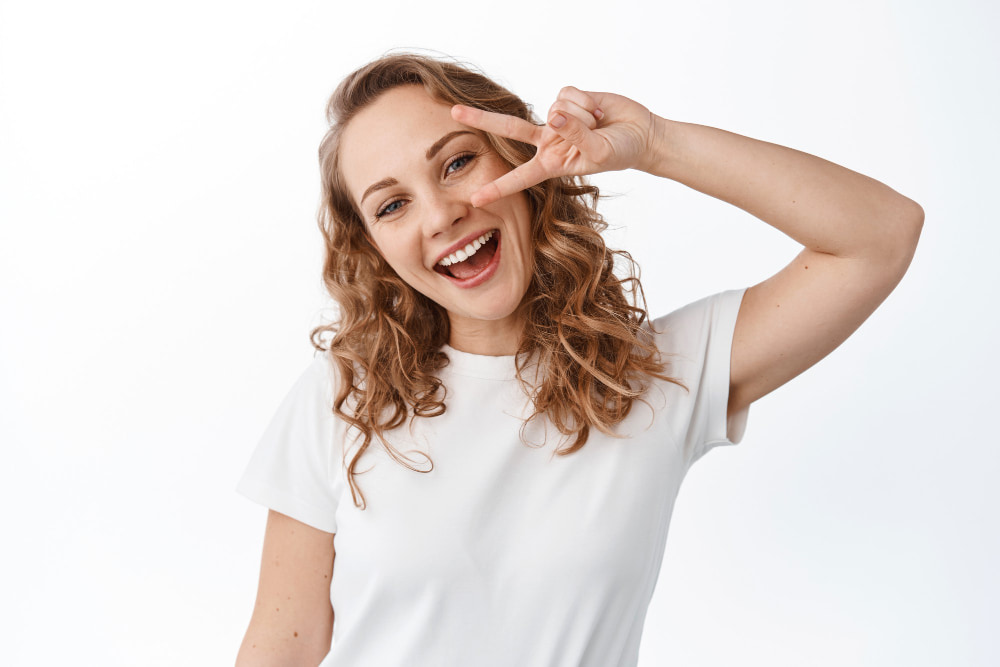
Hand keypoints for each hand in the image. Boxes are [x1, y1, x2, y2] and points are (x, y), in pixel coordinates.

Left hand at [451, 87, 655, 206]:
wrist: (640, 133)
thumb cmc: (620, 152)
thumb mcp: (599, 153)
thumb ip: (575, 135)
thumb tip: (553, 114)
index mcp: (551, 163)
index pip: (520, 177)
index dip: (499, 188)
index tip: (475, 199)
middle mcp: (547, 140)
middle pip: (508, 128)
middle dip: (481, 119)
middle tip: (453, 112)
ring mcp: (555, 118)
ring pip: (556, 109)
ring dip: (583, 116)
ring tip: (598, 124)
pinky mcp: (567, 98)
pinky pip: (568, 94)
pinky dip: (587, 101)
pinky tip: (599, 110)